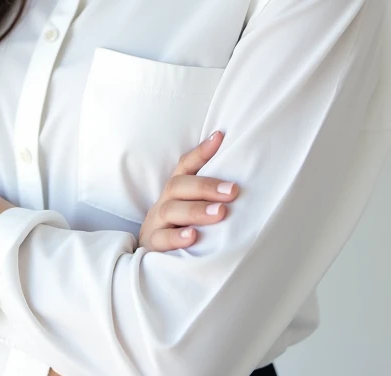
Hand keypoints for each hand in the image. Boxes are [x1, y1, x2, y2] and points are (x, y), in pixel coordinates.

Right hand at [138, 130, 239, 250]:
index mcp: (175, 189)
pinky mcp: (153, 245)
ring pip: (170, 210)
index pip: (186, 165)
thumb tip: (238, 175)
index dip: (201, 152)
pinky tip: (193, 237)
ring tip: (220, 213)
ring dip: (196, 210)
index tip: (220, 137)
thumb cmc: (180, 225)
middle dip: (206, 187)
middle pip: (179, 185)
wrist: (152, 254)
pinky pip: (161, 239)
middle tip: (233, 191)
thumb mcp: (191, 205)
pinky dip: (176, 237)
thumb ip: (210, 191)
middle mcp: (165, 201)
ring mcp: (156, 222)